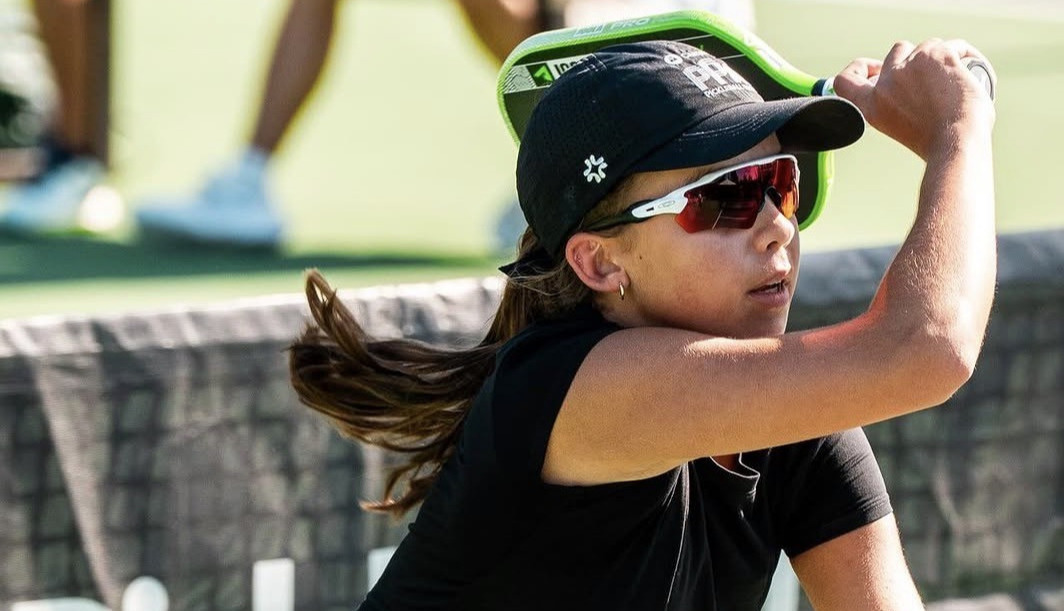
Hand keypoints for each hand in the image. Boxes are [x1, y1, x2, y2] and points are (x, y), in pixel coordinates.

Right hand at [832, 39, 995, 158]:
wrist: (957, 143)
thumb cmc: (936, 143)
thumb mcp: (899, 125)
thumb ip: (893, 103)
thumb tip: (908, 84)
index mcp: (871, 106)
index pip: (845, 81)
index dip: (860, 69)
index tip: (875, 70)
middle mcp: (886, 83)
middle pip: (898, 52)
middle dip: (916, 59)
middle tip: (935, 77)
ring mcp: (910, 65)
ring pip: (929, 45)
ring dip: (943, 58)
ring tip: (959, 80)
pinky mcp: (937, 55)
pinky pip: (956, 46)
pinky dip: (967, 56)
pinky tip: (974, 71)